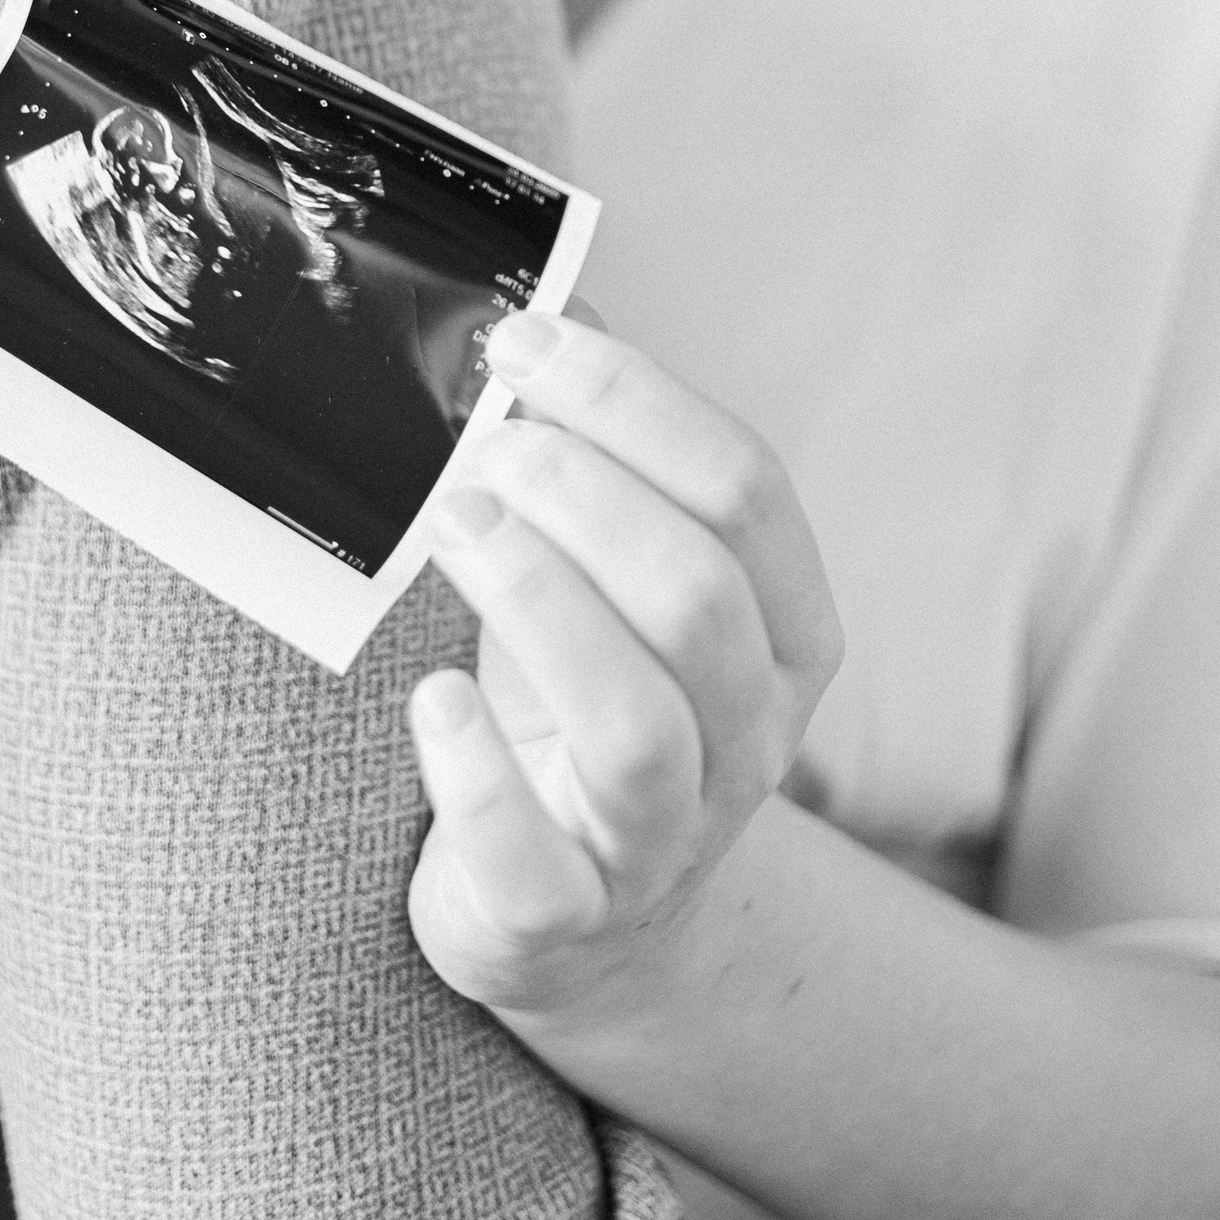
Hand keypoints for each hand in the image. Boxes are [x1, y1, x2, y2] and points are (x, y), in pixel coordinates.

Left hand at [407, 313, 841, 1032]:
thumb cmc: (582, 702)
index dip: (633, 401)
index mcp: (787, 633)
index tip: (521, 340)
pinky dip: (476, 769)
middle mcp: (749, 739)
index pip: (746, 490)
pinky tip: (431, 698)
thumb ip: (597, 452)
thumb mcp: (608, 575)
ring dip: (538, 600)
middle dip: (585, 493)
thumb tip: (550, 298)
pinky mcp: (564, 915)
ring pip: (636, 721)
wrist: (578, 920)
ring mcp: (664, 839)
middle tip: (483, 443)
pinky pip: (532, 854)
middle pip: (699, 596)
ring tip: (453, 524)